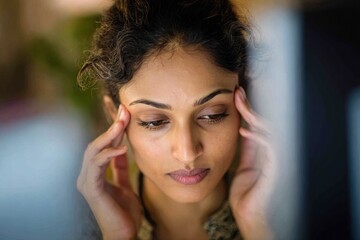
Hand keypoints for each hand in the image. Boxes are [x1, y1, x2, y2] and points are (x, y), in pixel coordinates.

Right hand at [77, 105, 141, 239]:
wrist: (124, 234)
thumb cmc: (124, 212)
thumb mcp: (124, 183)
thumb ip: (120, 167)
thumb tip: (122, 148)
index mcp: (95, 173)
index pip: (102, 145)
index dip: (112, 128)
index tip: (124, 112)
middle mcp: (87, 175)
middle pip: (96, 144)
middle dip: (111, 127)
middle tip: (124, 111)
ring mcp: (87, 181)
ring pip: (93, 151)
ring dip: (108, 135)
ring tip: (122, 123)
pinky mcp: (91, 189)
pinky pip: (97, 166)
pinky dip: (108, 154)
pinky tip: (121, 147)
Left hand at [229, 88, 275, 239]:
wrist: (250, 217)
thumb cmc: (246, 195)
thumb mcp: (243, 166)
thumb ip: (246, 149)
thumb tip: (242, 128)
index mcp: (265, 152)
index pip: (259, 124)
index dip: (248, 109)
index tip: (235, 96)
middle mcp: (274, 152)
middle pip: (266, 121)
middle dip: (251, 106)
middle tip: (237, 92)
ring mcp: (277, 159)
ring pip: (271, 129)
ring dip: (254, 115)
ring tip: (240, 103)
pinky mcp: (278, 168)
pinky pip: (272, 146)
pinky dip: (259, 136)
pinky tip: (245, 131)